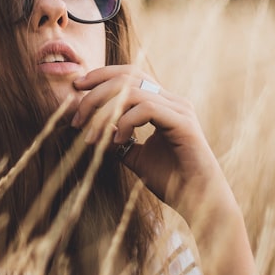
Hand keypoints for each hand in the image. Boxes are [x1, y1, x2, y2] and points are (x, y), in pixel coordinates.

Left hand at [70, 66, 225, 209]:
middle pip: (129, 76)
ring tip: (92, 136)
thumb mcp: (136, 157)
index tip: (77, 88)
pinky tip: (118, 142)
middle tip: (77, 117)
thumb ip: (119, 141)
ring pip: (133, 91)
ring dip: (105, 112)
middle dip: (96, 92)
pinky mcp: (183, 123)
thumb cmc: (172, 181)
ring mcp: (179, 109)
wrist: (198, 200)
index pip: (130, 75)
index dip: (102, 76)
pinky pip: (147, 108)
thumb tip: (95, 131)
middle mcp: (173, 101)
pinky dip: (125, 122)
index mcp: (163, 104)